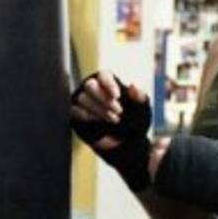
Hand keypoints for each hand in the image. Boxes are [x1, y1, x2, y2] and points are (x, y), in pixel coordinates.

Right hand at [71, 71, 152, 191]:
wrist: (124, 143)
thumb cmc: (133, 122)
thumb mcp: (142, 109)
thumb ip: (140, 96)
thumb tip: (133, 86)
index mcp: (109, 83)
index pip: (103, 75)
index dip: (109, 84)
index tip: (117, 96)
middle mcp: (94, 89)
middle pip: (90, 85)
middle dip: (103, 98)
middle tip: (118, 111)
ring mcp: (84, 101)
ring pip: (83, 98)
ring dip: (98, 109)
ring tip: (112, 119)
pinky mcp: (76, 114)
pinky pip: (75, 110)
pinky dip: (86, 115)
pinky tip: (97, 120)